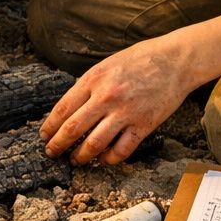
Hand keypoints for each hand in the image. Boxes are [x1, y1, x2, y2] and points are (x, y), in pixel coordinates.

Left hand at [40, 34, 198, 164]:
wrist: (175, 60)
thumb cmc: (140, 59)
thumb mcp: (106, 64)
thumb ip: (88, 84)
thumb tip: (69, 107)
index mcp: (93, 79)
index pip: (62, 109)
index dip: (50, 127)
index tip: (44, 136)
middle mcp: (106, 97)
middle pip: (72, 129)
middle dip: (58, 145)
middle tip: (52, 153)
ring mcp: (125, 112)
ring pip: (94, 144)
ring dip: (81, 156)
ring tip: (75, 160)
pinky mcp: (144, 125)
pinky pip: (121, 150)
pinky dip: (109, 159)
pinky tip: (104, 159)